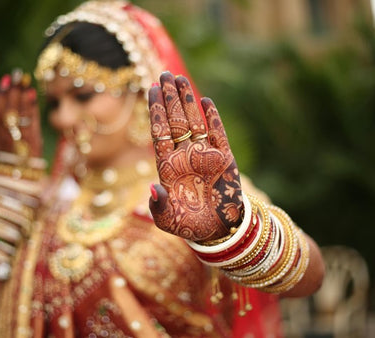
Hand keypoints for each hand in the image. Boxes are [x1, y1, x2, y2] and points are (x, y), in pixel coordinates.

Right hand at [0, 69, 41, 156]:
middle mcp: (6, 137)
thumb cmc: (14, 154)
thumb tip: (7, 97)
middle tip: (17, 74)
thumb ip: (3, 124)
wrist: (24, 175)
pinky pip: (31, 121)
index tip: (4, 79)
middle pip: (7, 110)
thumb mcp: (4, 140)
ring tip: (25, 80)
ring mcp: (19, 139)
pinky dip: (31, 107)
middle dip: (12, 91)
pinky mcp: (32, 142)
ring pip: (18, 114)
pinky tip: (32, 93)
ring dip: (21, 95)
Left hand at [148, 72, 242, 241]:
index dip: (155, 111)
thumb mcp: (168, 220)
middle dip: (169, 97)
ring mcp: (204, 155)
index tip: (150, 89)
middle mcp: (184, 156)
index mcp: (167, 166)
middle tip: (164, 74)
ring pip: (194, 122)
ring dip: (188, 100)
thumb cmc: (189, 226)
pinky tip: (205, 101)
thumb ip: (158, 206)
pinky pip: (217, 135)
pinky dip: (212, 118)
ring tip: (180, 78)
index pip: (159, 132)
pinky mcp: (224, 159)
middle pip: (175, 120)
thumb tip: (153, 188)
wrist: (218, 231)